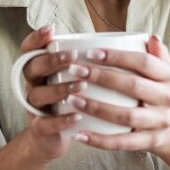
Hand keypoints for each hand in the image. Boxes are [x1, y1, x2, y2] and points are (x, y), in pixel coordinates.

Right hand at [18, 24, 86, 161]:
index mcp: (42, 69)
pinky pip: (45, 124)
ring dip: (59, 89)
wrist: (53, 139)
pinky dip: (60, 120)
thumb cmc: (73, 102)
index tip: (52, 30)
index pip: (31, 49)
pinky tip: (77, 117)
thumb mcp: (78, 79)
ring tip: (81, 86)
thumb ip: (96, 60)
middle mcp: (34, 85)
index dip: (36, 38)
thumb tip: (139, 39)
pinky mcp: (39, 129)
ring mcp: (35, 107)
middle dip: (51, 60)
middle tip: (72, 57)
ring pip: (38, 94)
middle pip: (32, 67)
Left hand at [67, 34, 169, 155]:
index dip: (117, 56)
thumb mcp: (163, 73)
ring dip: (96, 107)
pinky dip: (100, 141)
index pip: (143, 62)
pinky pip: (123, 143)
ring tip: (71, 100)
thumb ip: (157, 55)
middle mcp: (168, 98)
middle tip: (75, 71)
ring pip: (126, 116)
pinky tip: (80, 135)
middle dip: (101, 77)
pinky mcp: (150, 142)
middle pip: (133, 86)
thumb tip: (151, 37)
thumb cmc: (158, 93)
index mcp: (169, 76)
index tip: (90, 53)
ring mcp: (160, 122)